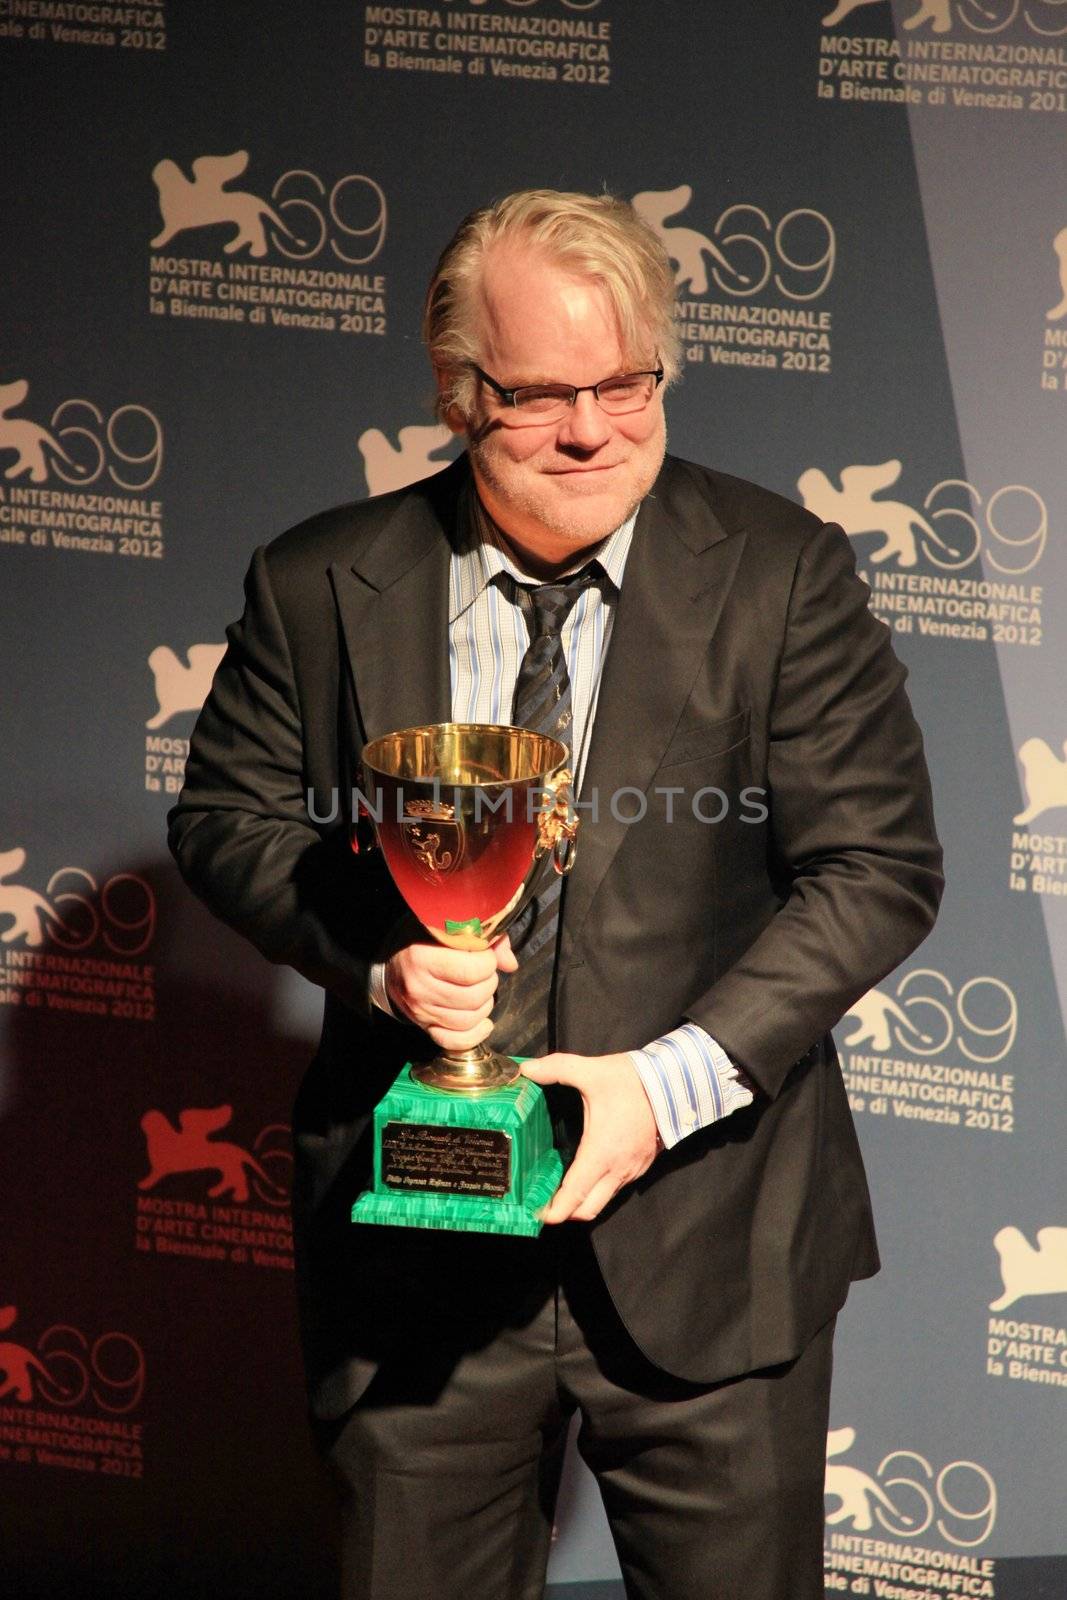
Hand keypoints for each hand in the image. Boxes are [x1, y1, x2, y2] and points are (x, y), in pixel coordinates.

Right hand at [385, 935, 517, 1051]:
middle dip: (488, 983)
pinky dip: (474, 1035)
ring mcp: (421, 1010)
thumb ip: (484, 940)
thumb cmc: (427, 942)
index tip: (485, 956)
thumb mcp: (450, 931)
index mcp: (423, 958)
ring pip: (469, 1019)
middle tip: (484, 973)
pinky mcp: (424, 1025)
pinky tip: (484, 1024)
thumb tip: (510, 964)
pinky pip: (454, 1041)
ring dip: (484, 1005)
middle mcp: (419, 987)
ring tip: (480, 990)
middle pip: (474, 997)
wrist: (394, 962)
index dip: (488, 962)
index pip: (472, 970)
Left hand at [519, 1052, 659, 1223]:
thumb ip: (556, 1069)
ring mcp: (633, 1170)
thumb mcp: (590, 1071)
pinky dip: (600, 1188)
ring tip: (563, 1187)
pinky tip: (590, 1170)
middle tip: (546, 1202)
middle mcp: (617, 1169)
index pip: (575, 1196)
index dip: (555, 1211)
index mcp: (601, 1153)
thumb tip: (526, 1069)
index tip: (537, 1216)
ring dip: (584, 1200)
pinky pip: (618, 1187)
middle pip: (588, 1209)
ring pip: (604, 1200)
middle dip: (566, 1212)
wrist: (673, 1082)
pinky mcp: (643, 1165)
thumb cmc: (631, 1081)